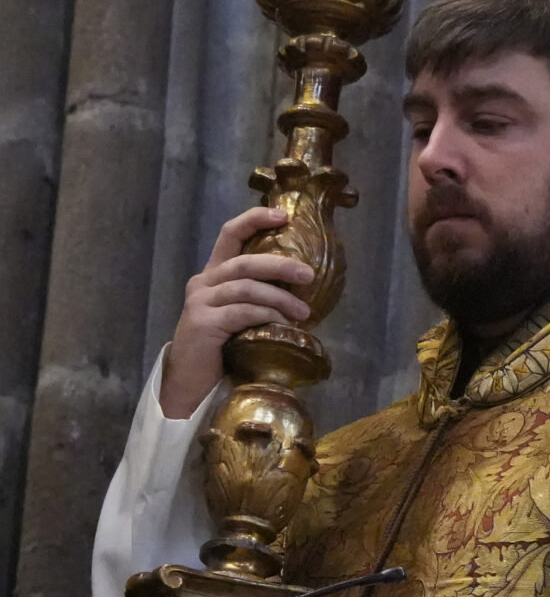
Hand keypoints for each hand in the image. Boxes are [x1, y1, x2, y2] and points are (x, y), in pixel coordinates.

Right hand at [163, 207, 314, 418]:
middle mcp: (204, 282)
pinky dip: (266, 315)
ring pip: (246, 287)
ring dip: (280, 298)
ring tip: (304, 313)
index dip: (255, 219)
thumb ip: (262, 294)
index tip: (283, 215)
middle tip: (309, 275)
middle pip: (245, 261)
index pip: (230, 234)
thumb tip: (308, 284)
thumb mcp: (244, 312)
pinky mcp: (202, 323)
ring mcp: (200, 302)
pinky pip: (241, 312)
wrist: (192, 381)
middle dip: (280, 265)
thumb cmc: (225, 346)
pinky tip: (283, 325)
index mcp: (215, 274)